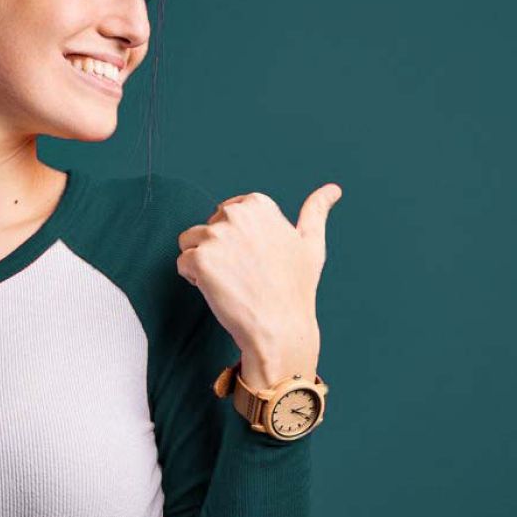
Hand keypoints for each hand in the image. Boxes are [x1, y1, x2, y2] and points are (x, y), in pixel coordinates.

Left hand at [176, 182, 341, 389]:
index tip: (254, 259)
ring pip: (191, 243)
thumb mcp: (311, 244)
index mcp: (258, 205)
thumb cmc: (296, 288)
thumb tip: (333, 189)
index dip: (236, 239)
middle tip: (244, 274)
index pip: (227, 213)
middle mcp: (236, 214)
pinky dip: (194, 279)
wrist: (280, 327)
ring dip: (204, 263)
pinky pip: (183, 264)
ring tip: (231, 283)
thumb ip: (316, 211)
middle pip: (208, 227)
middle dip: (219, 249)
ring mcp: (216, 236)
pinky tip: (220, 292)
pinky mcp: (200, 259)